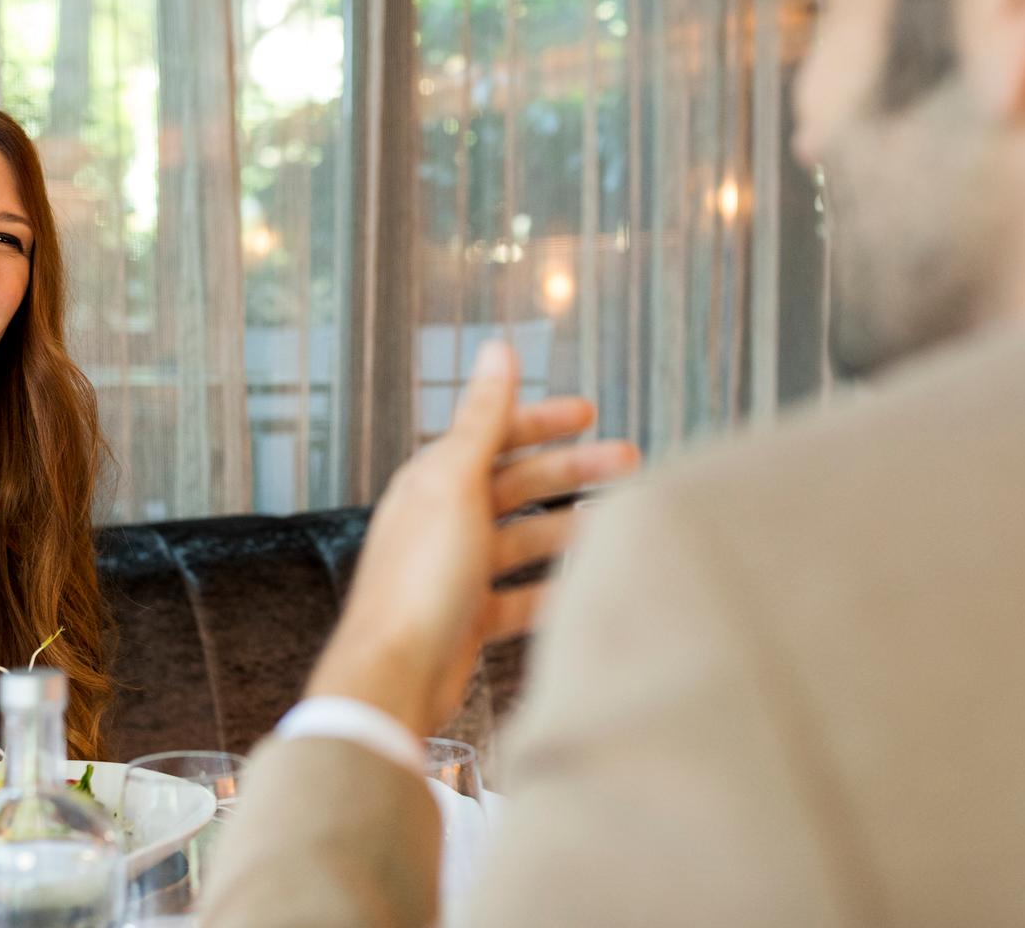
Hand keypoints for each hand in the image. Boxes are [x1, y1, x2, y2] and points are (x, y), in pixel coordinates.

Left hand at [307, 341, 641, 735]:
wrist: (394, 675)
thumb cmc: (419, 579)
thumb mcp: (456, 484)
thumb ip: (483, 418)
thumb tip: (497, 349)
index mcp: (434, 481)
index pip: (494, 435)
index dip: (542, 421)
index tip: (590, 412)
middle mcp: (443, 520)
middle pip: (517, 484)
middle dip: (572, 472)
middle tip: (630, 464)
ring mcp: (456, 571)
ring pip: (523, 539)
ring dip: (568, 527)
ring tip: (618, 525)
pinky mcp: (469, 618)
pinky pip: (521, 595)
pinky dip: (553, 589)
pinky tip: (585, 586)